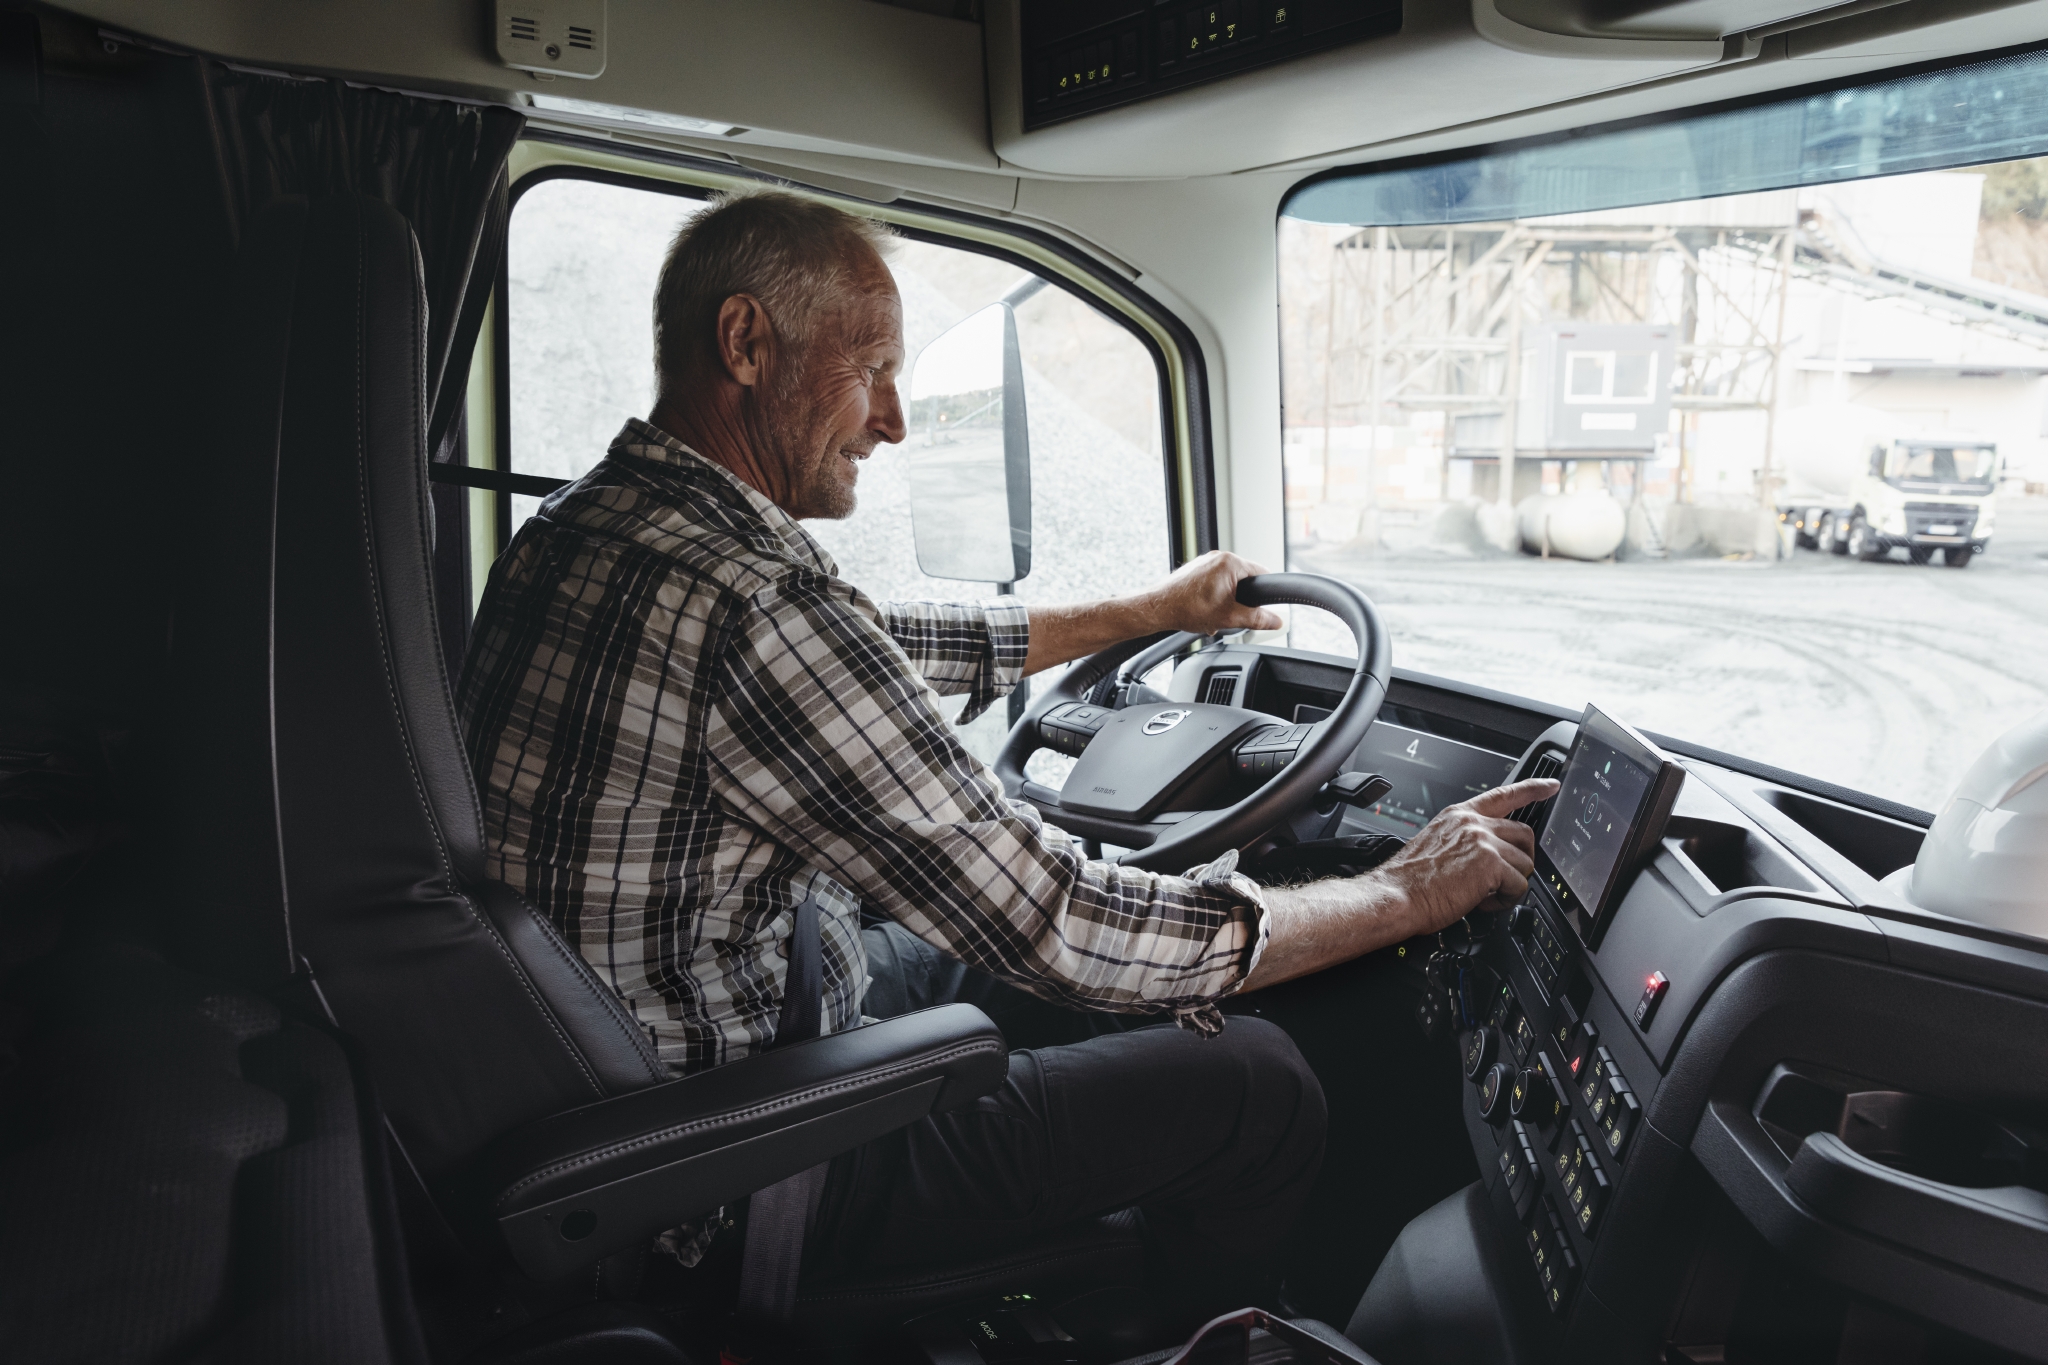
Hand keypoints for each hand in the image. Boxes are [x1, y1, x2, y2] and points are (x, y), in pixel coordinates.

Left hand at [1144, 551, 1284, 635]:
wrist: (1158, 609)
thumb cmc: (1188, 608)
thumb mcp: (1231, 617)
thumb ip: (1258, 619)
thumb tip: (1276, 621)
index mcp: (1230, 562)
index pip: (1262, 574)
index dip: (1265, 593)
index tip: (1263, 607)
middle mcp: (1217, 557)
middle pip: (1244, 580)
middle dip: (1241, 600)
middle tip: (1233, 616)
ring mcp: (1204, 562)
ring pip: (1228, 583)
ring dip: (1226, 601)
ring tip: (1215, 616)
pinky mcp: (1194, 570)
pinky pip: (1213, 582)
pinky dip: (1214, 597)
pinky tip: (1205, 612)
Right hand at [1370, 779, 1560, 934]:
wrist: (1396, 895)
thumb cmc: (1409, 880)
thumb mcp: (1436, 846)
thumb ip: (1463, 842)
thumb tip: (1484, 859)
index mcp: (1459, 816)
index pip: (1504, 794)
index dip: (1533, 788)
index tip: (1551, 786)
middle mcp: (1473, 823)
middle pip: (1524, 833)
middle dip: (1522, 858)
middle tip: (1506, 877)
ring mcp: (1483, 841)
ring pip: (1525, 863)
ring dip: (1510, 884)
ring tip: (1486, 895)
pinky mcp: (1491, 864)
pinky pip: (1519, 885)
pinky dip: (1506, 900)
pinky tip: (1484, 903)